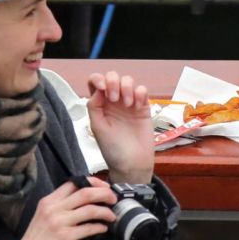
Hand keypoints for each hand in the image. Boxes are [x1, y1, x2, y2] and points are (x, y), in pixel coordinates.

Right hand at [0, 178, 116, 239]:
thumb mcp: (44, 219)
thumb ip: (62, 209)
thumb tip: (87, 205)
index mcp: (48, 201)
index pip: (74, 183)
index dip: (93, 182)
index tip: (104, 187)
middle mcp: (53, 209)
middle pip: (86, 192)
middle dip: (104, 194)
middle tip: (113, 199)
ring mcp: (58, 222)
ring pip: (90, 209)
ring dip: (105, 212)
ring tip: (111, 216)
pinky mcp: (64, 237)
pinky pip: (89, 228)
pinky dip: (99, 227)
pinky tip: (102, 229)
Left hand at [87, 71, 153, 185]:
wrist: (132, 162)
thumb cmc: (113, 149)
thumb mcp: (97, 128)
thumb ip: (94, 107)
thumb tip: (98, 89)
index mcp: (99, 106)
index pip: (95, 83)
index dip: (98, 79)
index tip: (103, 88)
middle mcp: (113, 102)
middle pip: (112, 77)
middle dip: (114, 82)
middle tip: (115, 99)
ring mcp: (129, 103)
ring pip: (128, 80)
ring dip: (127, 88)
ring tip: (128, 104)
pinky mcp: (143, 106)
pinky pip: (142, 89)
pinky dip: (140, 93)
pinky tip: (137, 106)